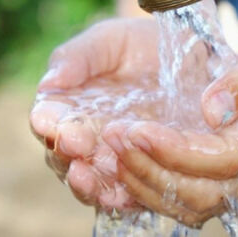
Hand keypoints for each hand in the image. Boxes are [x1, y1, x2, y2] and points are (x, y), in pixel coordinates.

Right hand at [29, 17, 163, 210]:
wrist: (188, 55)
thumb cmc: (140, 44)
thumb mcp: (110, 40)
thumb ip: (79, 57)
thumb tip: (49, 83)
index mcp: (67, 105)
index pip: (48, 120)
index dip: (49, 124)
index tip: (55, 123)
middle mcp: (84, 137)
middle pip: (63, 156)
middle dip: (67, 154)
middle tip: (78, 146)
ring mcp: (112, 158)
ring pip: (90, 181)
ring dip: (87, 183)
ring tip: (89, 177)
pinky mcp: (142, 172)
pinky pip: (126, 193)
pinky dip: (120, 197)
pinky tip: (120, 195)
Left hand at [101, 9, 237, 225]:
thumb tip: (212, 110)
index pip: (229, 156)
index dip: (180, 151)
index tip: (138, 130)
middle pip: (206, 191)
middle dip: (153, 170)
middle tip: (112, 139)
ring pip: (194, 204)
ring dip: (147, 182)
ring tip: (109, 150)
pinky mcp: (231, 172)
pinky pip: (190, 194)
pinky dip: (153, 184)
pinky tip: (124, 161)